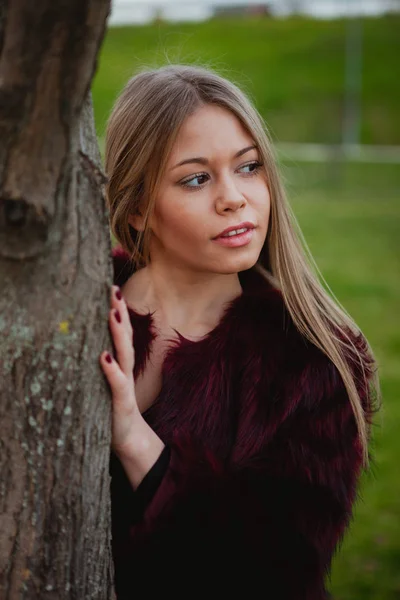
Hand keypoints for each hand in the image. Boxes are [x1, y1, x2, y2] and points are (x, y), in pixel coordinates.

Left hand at [99, 284, 139, 454]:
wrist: (130, 440)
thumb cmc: (113, 410)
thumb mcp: (107, 384)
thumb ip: (104, 366)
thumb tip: (90, 346)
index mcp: (121, 365)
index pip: (121, 334)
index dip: (118, 311)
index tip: (112, 288)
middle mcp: (125, 370)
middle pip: (124, 337)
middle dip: (119, 313)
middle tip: (113, 289)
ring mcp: (124, 385)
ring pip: (124, 354)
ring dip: (118, 333)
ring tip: (112, 313)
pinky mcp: (121, 402)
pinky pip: (117, 383)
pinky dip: (111, 370)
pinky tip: (104, 356)